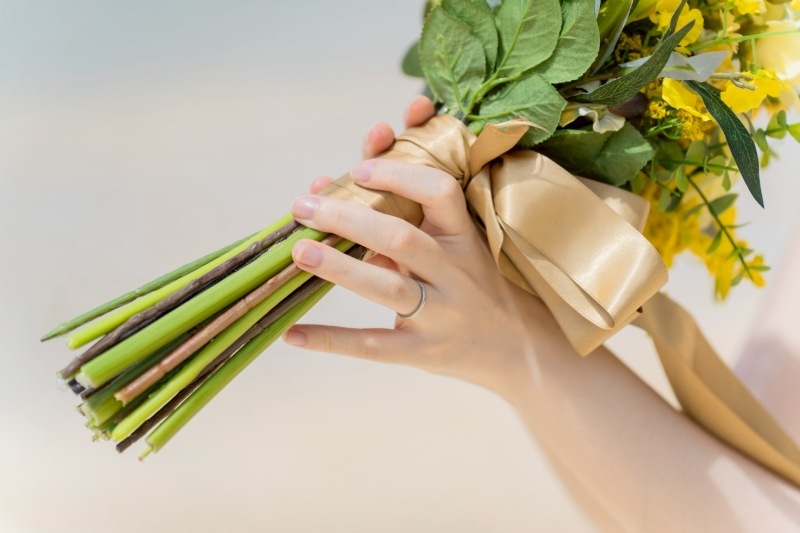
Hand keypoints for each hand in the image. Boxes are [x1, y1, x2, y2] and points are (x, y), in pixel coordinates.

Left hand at [284, 96, 559, 394]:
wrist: (517, 349)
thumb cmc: (475, 286)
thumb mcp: (455, 251)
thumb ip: (405, 227)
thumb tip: (332, 201)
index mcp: (464, 238)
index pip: (440, 193)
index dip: (400, 176)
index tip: (360, 168)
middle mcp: (454, 274)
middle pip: (401, 237)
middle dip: (349, 217)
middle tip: (304, 205)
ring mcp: (439, 315)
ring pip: (387, 287)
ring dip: (339, 267)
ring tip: (299, 251)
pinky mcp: (422, 351)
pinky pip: (373, 345)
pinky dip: (331, 340)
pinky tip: (292, 334)